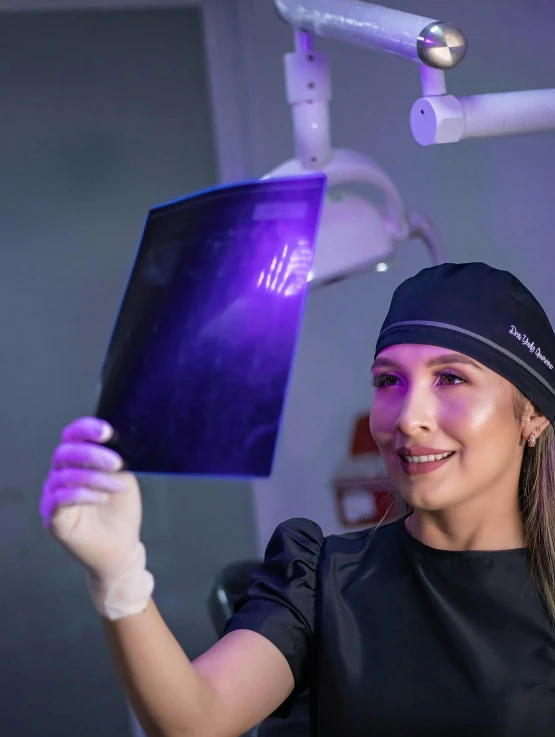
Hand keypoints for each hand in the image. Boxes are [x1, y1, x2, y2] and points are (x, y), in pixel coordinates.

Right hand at [40, 416, 141, 579]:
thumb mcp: (123, 477)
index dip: (86, 429)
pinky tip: (101, 498)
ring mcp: (54, 497)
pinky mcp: (53, 518)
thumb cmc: (121, 511)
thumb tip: (120, 439)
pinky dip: (82, 495)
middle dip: (92, 454)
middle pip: (64, 453)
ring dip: (95, 477)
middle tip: (116, 462)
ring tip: (117, 486)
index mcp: (77, 462)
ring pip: (65, 476)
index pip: (71, 436)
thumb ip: (116, 459)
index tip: (108, 431)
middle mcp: (61, 475)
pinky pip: (60, 500)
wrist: (122, 548)